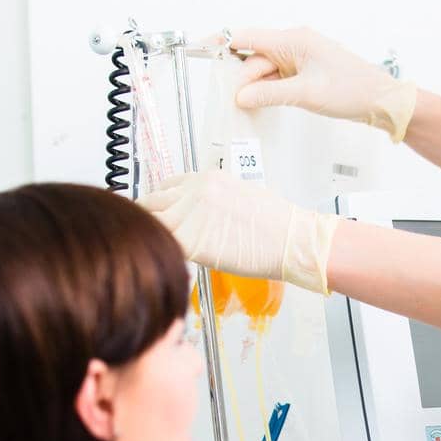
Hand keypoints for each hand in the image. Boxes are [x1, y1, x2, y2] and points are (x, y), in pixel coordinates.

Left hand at [141, 170, 336, 295]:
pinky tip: (171, 262)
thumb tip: (201, 215)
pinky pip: (165, 246)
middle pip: (151, 202)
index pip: (167, 185)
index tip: (159, 214)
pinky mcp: (192, 240)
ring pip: (152, 224)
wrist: (291, 239)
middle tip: (151, 236)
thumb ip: (213, 201)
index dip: (160, 202)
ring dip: (153, 238)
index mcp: (207, 178)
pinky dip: (165, 254)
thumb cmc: (278, 224)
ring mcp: (191, 214)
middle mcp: (195, 191)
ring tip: (159, 252)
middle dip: (148, 219)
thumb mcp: (242, 195)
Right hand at [224, 25, 417, 141]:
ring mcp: (300, 59)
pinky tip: (266, 103)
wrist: (381, 101)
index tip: (201, 49)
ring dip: (258, 88)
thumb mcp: (306, 94)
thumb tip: (241, 96)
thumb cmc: (353, 90)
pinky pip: (278, 79)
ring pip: (266, 71)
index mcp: (294, 40)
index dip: (222, 44)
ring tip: (253, 106)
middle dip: (244, 79)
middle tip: (236, 101)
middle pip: (255, 58)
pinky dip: (270, 91)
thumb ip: (269, 94)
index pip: (248, 37)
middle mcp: (295, 44)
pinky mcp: (305, 73)